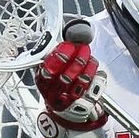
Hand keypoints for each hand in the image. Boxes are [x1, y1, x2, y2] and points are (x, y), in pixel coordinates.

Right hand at [34, 20, 107, 137]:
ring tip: (90, 58)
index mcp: (42, 79)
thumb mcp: (54, 65)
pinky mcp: (80, 106)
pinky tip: (95, 70)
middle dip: (78, 60)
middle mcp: (52, 92)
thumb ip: (62, 49)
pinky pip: (92, 90)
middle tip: (84, 49)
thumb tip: (76, 29)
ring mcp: (66, 101)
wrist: (64, 108)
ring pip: (80, 83)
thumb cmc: (59, 80)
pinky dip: (96, 77)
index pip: (49, 67)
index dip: (62, 54)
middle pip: (66, 76)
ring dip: (88, 67)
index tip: (71, 45)